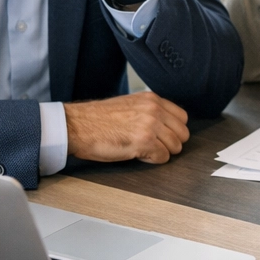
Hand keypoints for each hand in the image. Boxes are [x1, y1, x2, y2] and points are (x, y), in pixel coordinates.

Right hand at [64, 92, 189, 164]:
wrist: (77, 126)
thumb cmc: (98, 119)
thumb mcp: (129, 105)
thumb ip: (150, 111)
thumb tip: (167, 126)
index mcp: (152, 99)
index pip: (182, 117)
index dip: (173, 130)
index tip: (161, 136)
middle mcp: (154, 109)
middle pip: (182, 134)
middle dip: (170, 143)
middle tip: (152, 146)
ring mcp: (150, 125)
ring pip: (175, 147)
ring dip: (161, 152)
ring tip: (142, 149)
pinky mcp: (144, 142)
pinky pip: (163, 157)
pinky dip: (152, 160)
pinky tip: (137, 154)